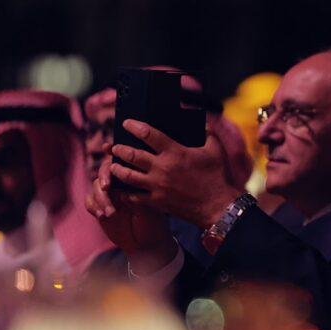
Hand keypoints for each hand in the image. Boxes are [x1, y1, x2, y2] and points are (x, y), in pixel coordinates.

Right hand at [85, 155, 176, 273]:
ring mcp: (109, 195)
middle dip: (104, 177)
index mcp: (135, 179)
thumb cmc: (152, 224)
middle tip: (107, 187)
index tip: (108, 150)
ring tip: (111, 213)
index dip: (113, 155)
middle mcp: (121, 184)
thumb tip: (121, 191)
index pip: (123, 163)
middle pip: (105, 171)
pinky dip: (93, 206)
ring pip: (96, 186)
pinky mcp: (99, 207)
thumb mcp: (149, 210)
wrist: (145, 244)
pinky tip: (102, 216)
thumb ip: (136, 198)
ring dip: (101, 198)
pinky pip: (89, 201)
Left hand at [110, 119, 242, 227]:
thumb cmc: (217, 177)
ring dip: (117, 169)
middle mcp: (162, 168)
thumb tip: (203, 123)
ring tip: (113, 166)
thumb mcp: (215, 150)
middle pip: (132, 155)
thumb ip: (207, 133)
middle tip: (114, 147)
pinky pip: (134, 197)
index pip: (148, 134)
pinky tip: (122, 190)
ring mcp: (157, 186)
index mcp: (175, 152)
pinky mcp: (156, 202)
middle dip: (119, 149)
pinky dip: (125, 193)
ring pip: (128, 176)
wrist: (217, 206)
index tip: (126, 123)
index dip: (134, 126)